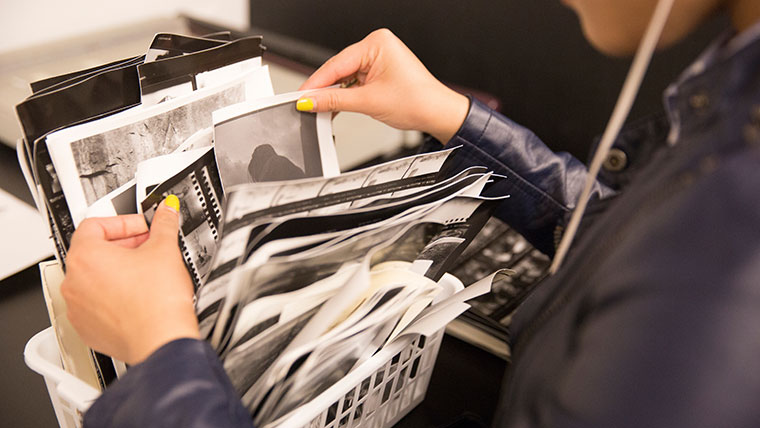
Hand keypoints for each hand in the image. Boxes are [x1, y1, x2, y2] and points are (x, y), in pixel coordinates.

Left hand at [61, 196, 198, 364]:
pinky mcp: (87, 328)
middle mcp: (74, 282)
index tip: (141, 227)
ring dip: (118, 271)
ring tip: (145, 273)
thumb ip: (163, 224)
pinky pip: (96, 304)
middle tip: (147, 246)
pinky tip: (139, 296)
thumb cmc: (157, 302)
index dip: (123, 222)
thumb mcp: (165, 250)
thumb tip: (165, 212)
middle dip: (123, 245)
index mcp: (86, 257)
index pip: (95, 225)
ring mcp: (78, 307)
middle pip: (93, 251)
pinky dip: (114, 296)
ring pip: (94, 279)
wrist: (162, 340)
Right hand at [297, 28, 468, 142]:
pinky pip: (354, 82)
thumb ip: (334, 100)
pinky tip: (333, 106)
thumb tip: (310, 100)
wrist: (437, 114)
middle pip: (338, 69)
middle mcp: (377, 46)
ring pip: (344, 77)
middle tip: (305, 104)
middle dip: (323, 89)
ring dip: (334, 94)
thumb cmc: (418, 101)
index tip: (300, 96)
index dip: (316, 82)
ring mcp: (378, 59)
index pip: (337, 63)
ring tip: (319, 109)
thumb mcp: (368, 101)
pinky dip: (345, 95)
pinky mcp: (378, 72)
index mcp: (377, 43)